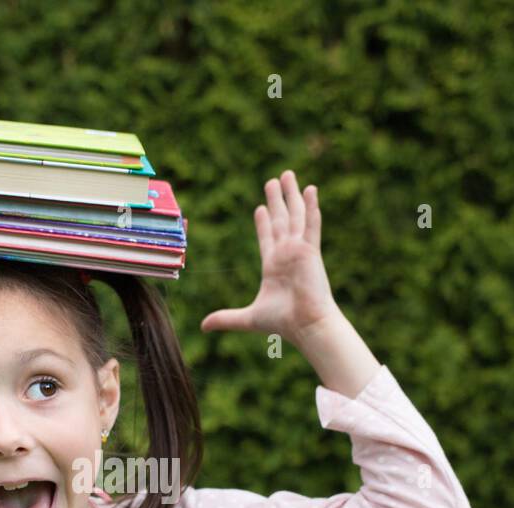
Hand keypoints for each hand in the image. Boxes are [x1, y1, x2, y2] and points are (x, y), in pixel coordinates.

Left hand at [200, 170, 339, 345]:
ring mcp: (299, 250)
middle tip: (273, 180)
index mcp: (273, 266)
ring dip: (291, 195)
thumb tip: (203, 326)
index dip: (263, 222)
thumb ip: (226, 318)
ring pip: (295, 216)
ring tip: (288, 175)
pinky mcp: (310, 250)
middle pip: (281, 220)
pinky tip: (310, 189)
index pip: (267, 237)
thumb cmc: (283, 322)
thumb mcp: (248, 318)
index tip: (260, 207)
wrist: (306, 325)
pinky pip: (311, 223)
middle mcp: (287, 254)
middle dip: (277, 200)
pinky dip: (311, 206)